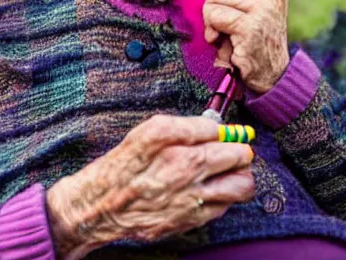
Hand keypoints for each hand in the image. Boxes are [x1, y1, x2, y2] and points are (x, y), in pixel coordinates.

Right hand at [46, 115, 254, 258]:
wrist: (103, 205)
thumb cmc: (126, 164)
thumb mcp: (150, 130)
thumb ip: (185, 125)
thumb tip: (216, 127)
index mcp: (172, 139)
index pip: (220, 128)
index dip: (227, 130)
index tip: (228, 133)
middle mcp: (184, 167)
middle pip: (239, 155)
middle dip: (241, 150)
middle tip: (235, 150)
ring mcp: (191, 196)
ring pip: (242, 185)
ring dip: (241, 176)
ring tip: (229, 172)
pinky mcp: (191, 220)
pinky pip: (225, 207)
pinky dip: (225, 197)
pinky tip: (210, 190)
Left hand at [203, 0, 289, 92]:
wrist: (270, 71)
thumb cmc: (259, 36)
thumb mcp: (262, 4)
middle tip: (219, 18)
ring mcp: (262, 9)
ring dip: (210, 15)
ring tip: (218, 29)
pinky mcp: (249, 26)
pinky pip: (215, 15)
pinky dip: (210, 27)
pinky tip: (217, 37)